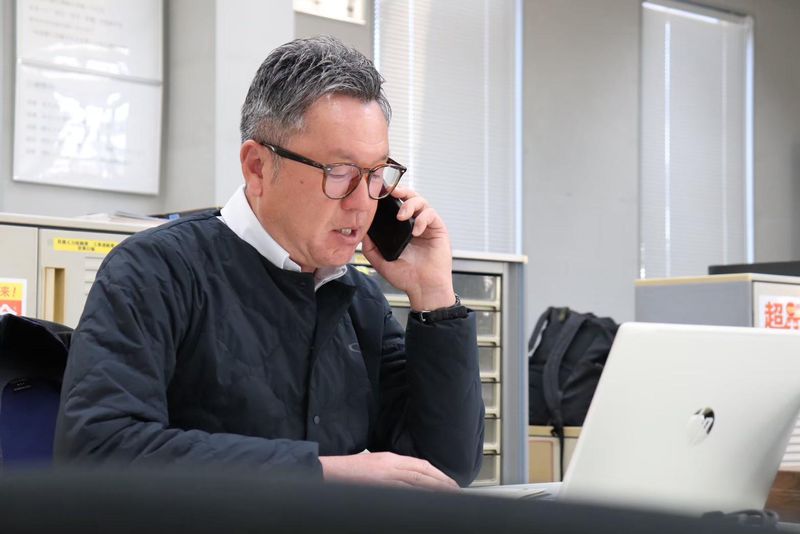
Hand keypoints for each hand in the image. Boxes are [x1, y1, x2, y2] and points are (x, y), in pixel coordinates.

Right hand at [319, 452, 458, 490]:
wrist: (323, 472)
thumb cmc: (344, 473)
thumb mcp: (372, 466)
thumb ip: (390, 471)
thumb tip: (409, 483)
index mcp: (388, 458)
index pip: (420, 464)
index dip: (437, 474)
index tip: (449, 483)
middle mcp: (389, 464)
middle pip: (422, 472)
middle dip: (442, 482)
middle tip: (456, 491)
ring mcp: (383, 476)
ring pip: (417, 481)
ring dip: (435, 489)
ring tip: (449, 497)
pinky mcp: (377, 486)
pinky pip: (403, 491)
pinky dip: (418, 494)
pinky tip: (428, 501)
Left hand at [362, 187, 455, 310]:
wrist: (423, 288)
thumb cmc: (405, 276)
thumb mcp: (380, 261)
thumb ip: (370, 246)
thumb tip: (361, 231)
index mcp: (400, 228)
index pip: (395, 205)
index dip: (388, 196)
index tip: (378, 191)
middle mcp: (414, 223)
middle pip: (409, 197)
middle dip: (400, 190)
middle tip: (390, 192)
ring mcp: (426, 225)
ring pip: (421, 201)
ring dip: (410, 204)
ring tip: (401, 216)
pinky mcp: (438, 229)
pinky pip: (431, 214)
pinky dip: (422, 219)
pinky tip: (415, 231)